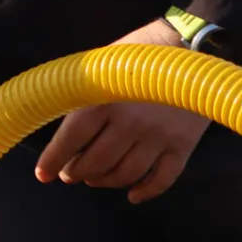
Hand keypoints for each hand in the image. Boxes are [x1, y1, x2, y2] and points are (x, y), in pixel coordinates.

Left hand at [34, 16, 210, 202]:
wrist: (198, 46)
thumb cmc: (145, 49)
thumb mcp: (107, 59)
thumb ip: (87, 88)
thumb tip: (59, 111)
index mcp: (106, 100)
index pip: (72, 139)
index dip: (54, 160)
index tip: (43, 174)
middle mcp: (130, 123)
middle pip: (96, 163)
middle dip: (77, 172)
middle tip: (71, 173)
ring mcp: (158, 138)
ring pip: (125, 175)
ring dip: (105, 182)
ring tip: (95, 179)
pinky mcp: (182, 146)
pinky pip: (162, 180)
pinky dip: (145, 192)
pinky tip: (133, 195)